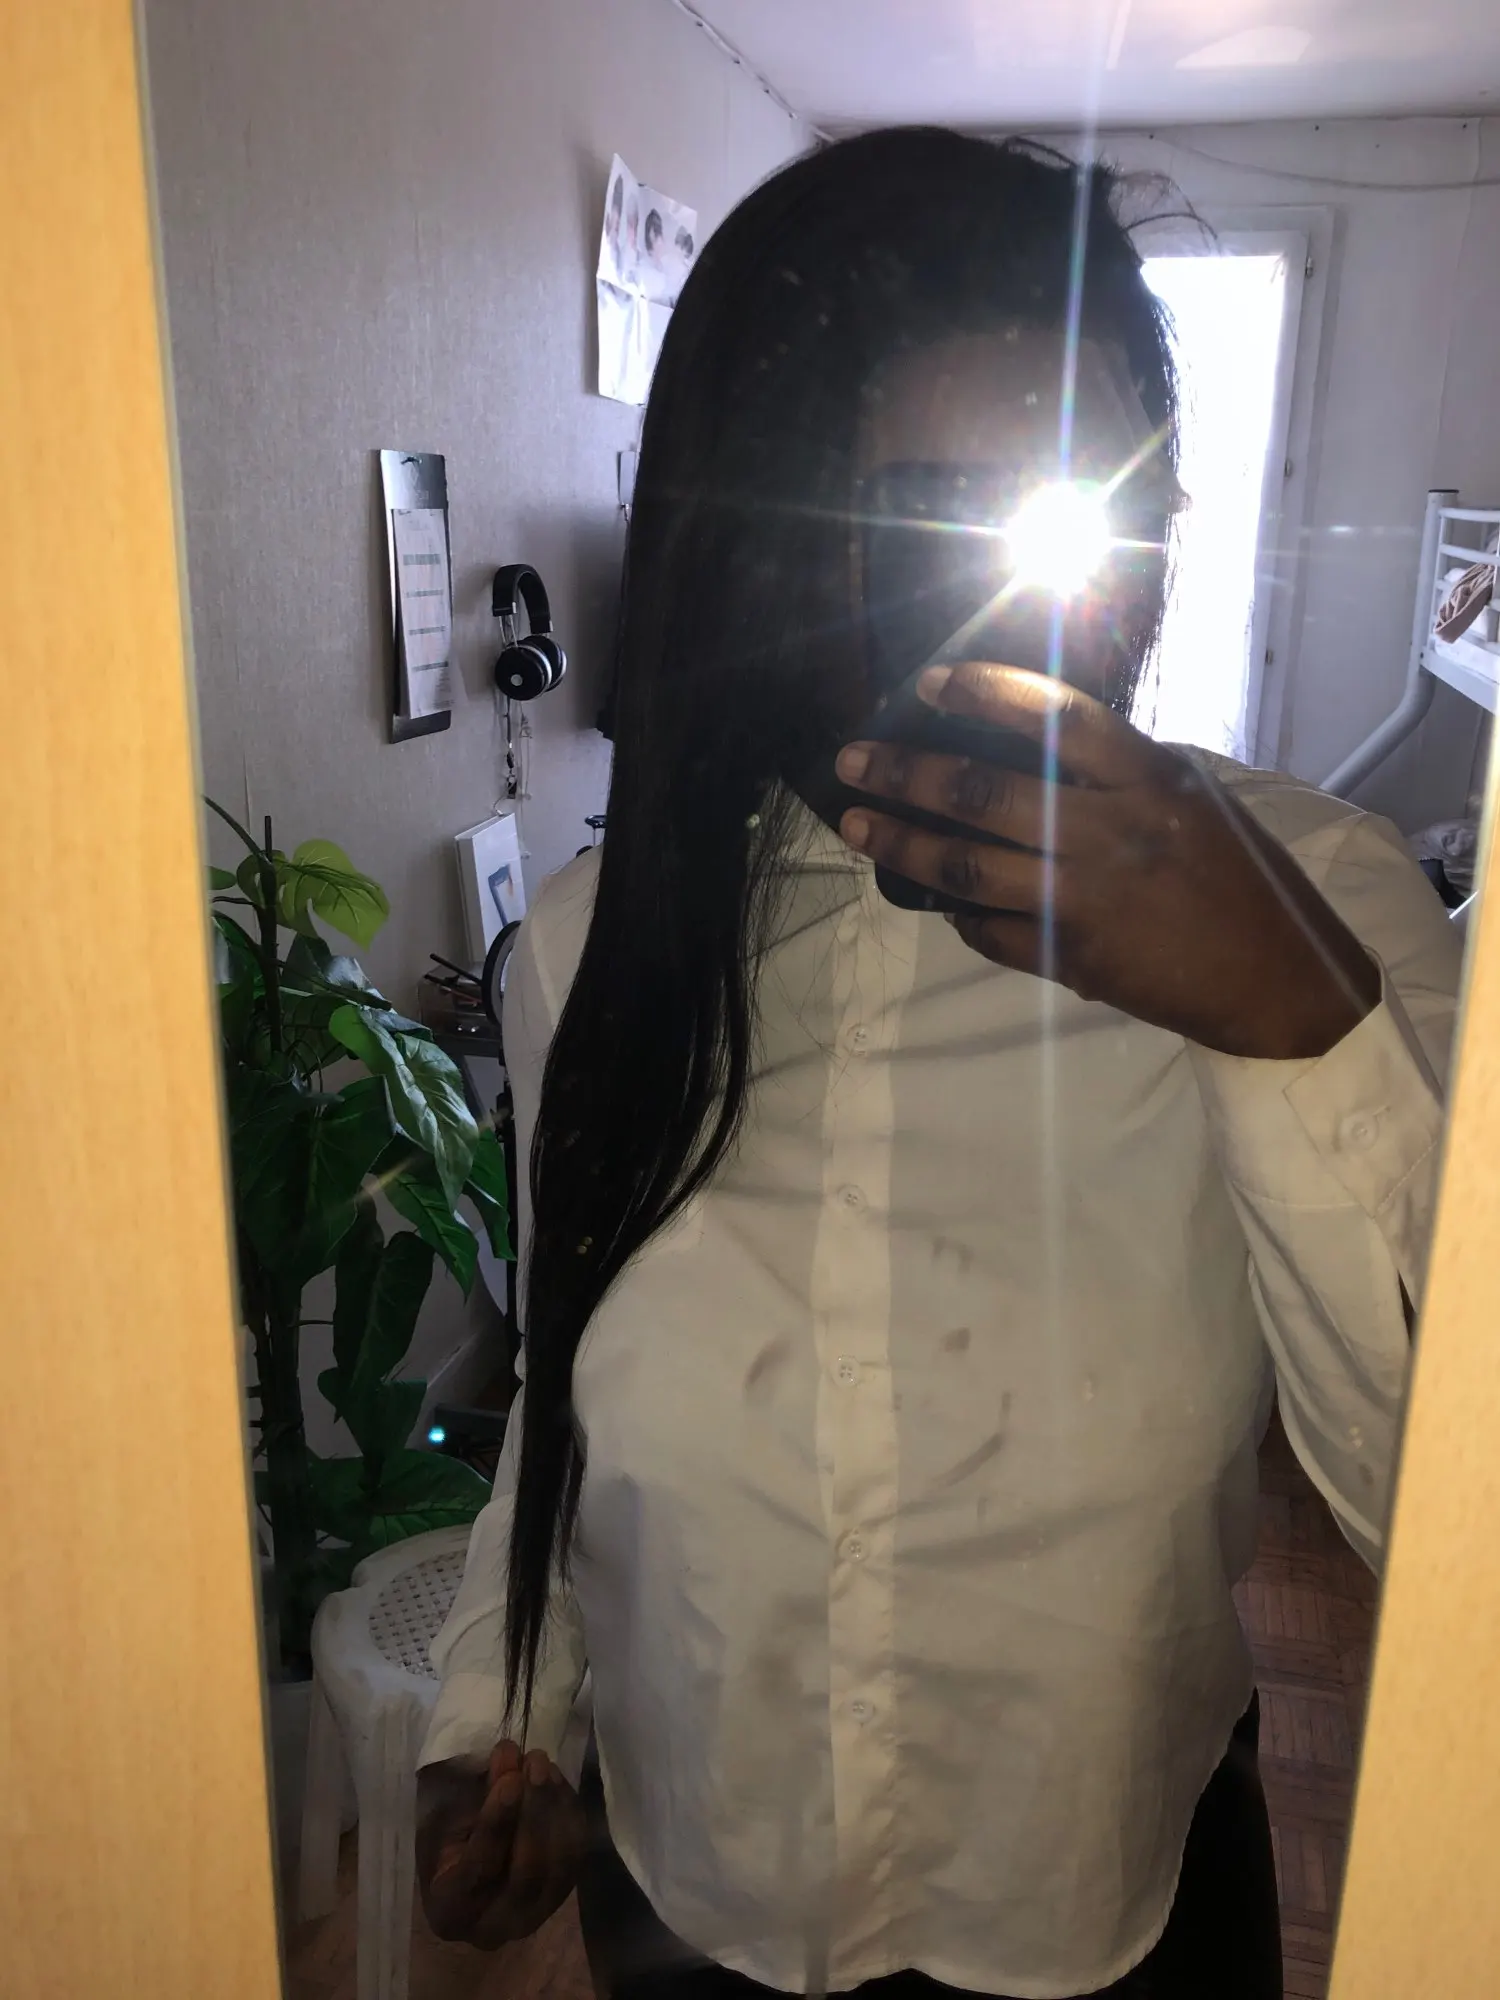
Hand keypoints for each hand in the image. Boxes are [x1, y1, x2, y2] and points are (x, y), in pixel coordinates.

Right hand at [417, 1741, 586, 1948]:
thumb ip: (477, 1792)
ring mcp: (533, 1916)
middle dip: (534, 1811)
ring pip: (558, 1866)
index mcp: (450, 1911)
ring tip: (545, 1764)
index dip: (497, 1823)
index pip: (479, 1870)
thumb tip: (509, 1753)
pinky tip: (557, 1781)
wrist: (468, 1872)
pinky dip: (570, 1814)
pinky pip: (575, 1857)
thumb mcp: (445, 1819)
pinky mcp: (560, 1897)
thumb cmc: (446, 1843)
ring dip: (555, 1807)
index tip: (511, 1779)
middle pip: (526, 1873)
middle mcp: (494, 1926)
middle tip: (535, 1761)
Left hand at [835, 662, 1380, 1059]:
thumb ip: (1122, 776)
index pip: (1058, 716)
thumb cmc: (1243, 881)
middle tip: (853, 760)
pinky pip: (991, 930)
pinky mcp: (1072, 956)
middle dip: (906, 773)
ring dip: (902, 844)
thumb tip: (1038, 748)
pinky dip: (959, 912)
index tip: (929, 681)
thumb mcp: (1195, 803)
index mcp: (1150, 780)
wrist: (1277, 980)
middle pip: (985, 794)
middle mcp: (1112, 832)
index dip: (987, 692)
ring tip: (856, 826)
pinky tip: (937, 899)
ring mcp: (1085, 898)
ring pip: (968, 866)